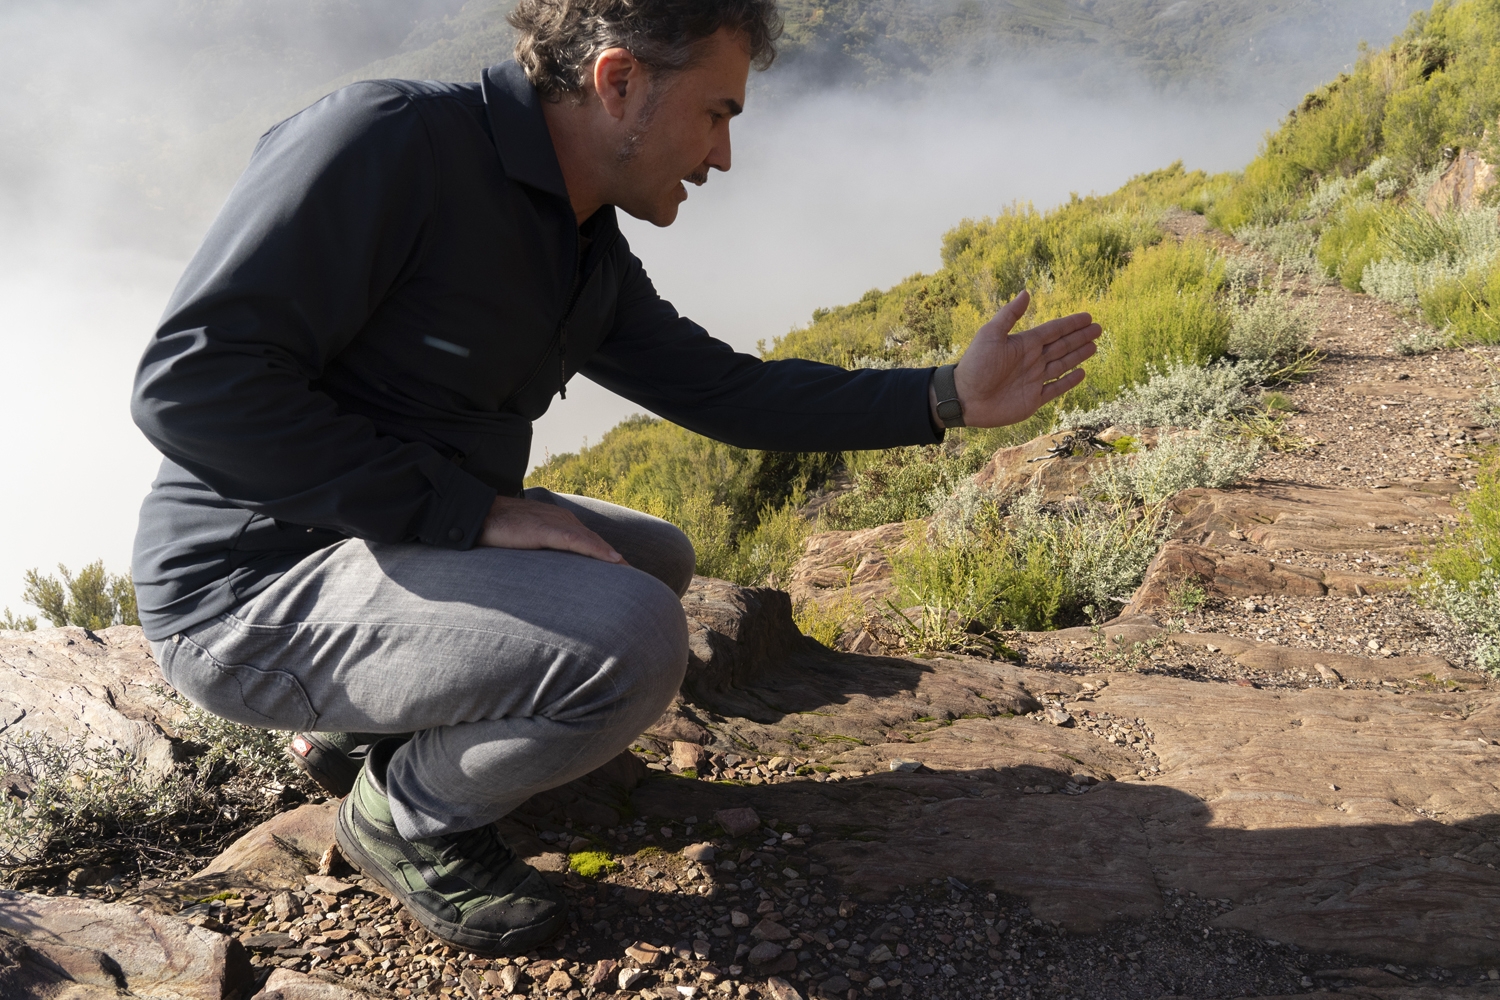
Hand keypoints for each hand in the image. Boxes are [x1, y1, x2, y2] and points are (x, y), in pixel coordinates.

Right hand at [478, 495, 625, 563]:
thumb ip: (542, 552)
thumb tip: (550, 573)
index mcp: (560, 522)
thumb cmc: (500, 530)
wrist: (480, 515)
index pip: (589, 541)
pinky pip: (577, 541)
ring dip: (613, 558)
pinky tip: (612, 560)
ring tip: (630, 573)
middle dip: (616, 560)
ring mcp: (556, 523)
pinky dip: (597, 550)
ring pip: (592, 541)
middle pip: (596, 542)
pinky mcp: (546, 529)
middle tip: (635, 578)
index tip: (623, 573)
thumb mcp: (528, 541)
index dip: (607, 557)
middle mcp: (564, 520)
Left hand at [929, 290, 1101, 427]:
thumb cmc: (975, 365)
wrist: (964, 398)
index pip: (1053, 330)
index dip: (1071, 324)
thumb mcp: (990, 334)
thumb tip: (1026, 292)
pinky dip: (1069, 381)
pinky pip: (1056, 388)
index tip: (1087, 317)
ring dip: (1078, 356)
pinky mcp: (1033, 399)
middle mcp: (1031, 360)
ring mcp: (1034, 380)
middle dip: (1080, 337)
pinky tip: (1081, 372)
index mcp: (1023, 344)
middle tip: (1098, 329)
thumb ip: (1010, 315)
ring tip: (1094, 346)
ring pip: (1062, 365)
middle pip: (1062, 346)